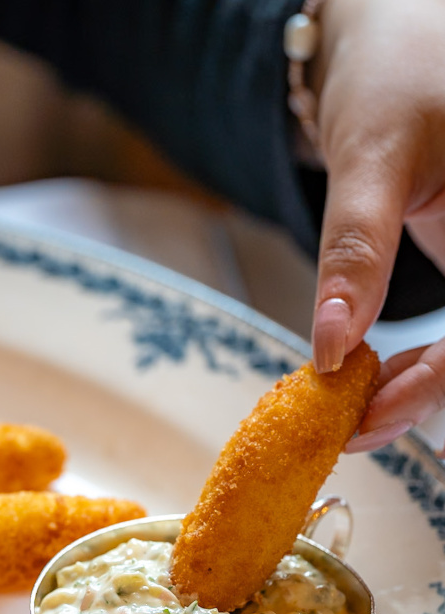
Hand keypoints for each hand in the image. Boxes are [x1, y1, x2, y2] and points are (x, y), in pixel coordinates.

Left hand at [309, 0, 444, 449]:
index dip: (432, 388)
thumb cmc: (395, 67)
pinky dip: (423, 361)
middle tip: (353, 427)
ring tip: (358, 405)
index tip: (364, 419)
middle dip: (424, 397)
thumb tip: (328, 350)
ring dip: (423, 386)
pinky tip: (380, 373)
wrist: (394, 26)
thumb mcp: (372, 156)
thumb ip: (355, 253)